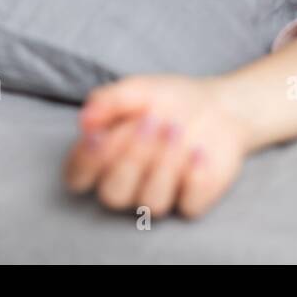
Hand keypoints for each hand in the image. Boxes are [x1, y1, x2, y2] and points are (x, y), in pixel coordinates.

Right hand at [65, 74, 249, 219]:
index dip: (84, 163)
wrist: (218, 104)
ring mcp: (160, 195)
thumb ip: (109, 101)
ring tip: (177, 130)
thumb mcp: (138, 90)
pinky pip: (188, 206)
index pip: (78, 177)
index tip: (98, 137)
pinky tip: (200, 153)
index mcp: (106, 158)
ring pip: (151, 203)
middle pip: (113, 194)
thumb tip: (85, 119)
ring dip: (163, 166)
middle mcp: (129, 183)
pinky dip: (194, 179)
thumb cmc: (169, 99)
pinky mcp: (193, 200)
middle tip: (151, 122)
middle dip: (131, 159)